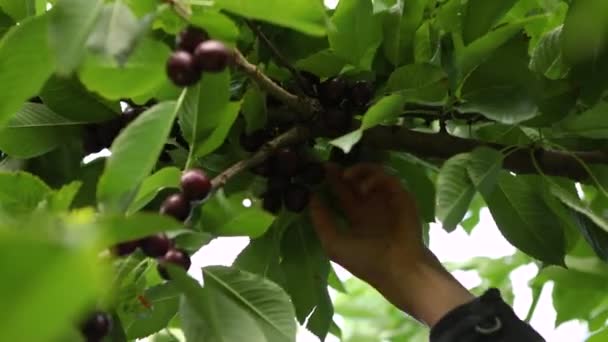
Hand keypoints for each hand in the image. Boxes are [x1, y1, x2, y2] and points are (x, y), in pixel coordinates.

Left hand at [310, 163, 473, 325]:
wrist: (398, 269)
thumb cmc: (365, 260)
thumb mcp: (333, 243)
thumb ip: (320, 220)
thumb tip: (311, 196)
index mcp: (357, 218)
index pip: (342, 193)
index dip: (331, 182)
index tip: (317, 171)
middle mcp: (372, 206)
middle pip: (355, 181)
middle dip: (341, 171)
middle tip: (327, 164)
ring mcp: (387, 200)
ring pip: (372, 174)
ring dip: (358, 170)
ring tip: (345, 175)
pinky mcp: (401, 196)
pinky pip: (388, 178)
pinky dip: (374, 178)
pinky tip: (363, 188)